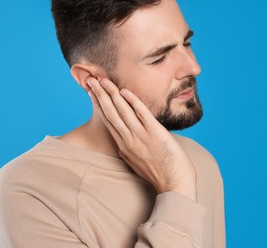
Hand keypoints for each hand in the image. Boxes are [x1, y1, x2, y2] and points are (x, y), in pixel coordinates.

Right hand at [87, 77, 196, 200]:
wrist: (174, 185)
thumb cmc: (159, 176)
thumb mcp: (136, 164)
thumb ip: (129, 151)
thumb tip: (124, 145)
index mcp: (124, 147)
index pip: (108, 121)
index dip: (100, 105)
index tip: (93, 93)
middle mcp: (129, 140)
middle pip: (111, 113)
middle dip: (100, 95)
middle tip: (92, 80)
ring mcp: (141, 136)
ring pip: (122, 111)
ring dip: (112, 94)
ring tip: (104, 81)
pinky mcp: (155, 133)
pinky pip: (142, 113)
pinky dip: (133, 101)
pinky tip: (125, 91)